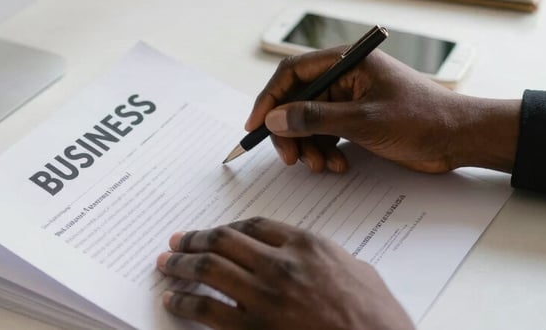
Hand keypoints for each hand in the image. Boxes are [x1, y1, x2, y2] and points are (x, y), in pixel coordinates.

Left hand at [156, 217, 413, 329]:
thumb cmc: (378, 320)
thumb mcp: (361, 273)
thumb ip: (328, 259)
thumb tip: (310, 258)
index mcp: (307, 245)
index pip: (254, 225)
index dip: (228, 227)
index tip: (215, 231)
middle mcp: (280, 264)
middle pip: (224, 241)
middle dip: (195, 239)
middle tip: (177, 241)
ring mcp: (264, 297)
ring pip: (208, 269)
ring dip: (181, 265)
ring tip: (166, 264)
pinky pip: (205, 310)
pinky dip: (183, 303)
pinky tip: (172, 300)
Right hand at [246, 48, 520, 173]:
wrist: (459, 139)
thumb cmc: (422, 119)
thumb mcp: (363, 120)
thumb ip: (314, 118)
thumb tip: (274, 119)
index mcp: (347, 62)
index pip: (292, 73)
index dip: (269, 99)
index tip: (256, 126)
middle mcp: (345, 77)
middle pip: (296, 100)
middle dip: (290, 131)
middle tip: (290, 158)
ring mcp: (350, 99)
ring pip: (308, 121)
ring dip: (309, 146)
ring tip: (321, 166)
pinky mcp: (356, 119)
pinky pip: (326, 133)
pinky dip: (325, 150)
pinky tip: (337, 165)